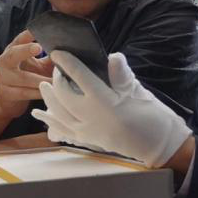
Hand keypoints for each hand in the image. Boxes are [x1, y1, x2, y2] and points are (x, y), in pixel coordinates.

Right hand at [0, 30, 52, 118]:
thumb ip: (50, 57)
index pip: (20, 39)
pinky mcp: (6, 93)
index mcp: (14, 49)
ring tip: (56, 80)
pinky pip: (24, 93)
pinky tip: (50, 92)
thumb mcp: (38, 64)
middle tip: (39, 47)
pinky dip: (39, 92)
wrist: (9, 99)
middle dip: (25, 50)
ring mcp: (3, 77)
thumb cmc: (28, 76)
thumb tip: (71, 51)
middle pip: (13, 54)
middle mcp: (5, 61)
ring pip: (23, 78)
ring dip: (42, 79)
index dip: (28, 34)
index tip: (37, 30)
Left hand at [31, 51, 191, 167]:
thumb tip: (113, 56)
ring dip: (49, 99)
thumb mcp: (138, 91)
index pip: (81, 77)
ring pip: (59, 113)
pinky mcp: (88, 140)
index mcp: (105, 102)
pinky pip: (63, 130)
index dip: (68, 62)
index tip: (58, 52)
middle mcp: (92, 118)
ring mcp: (88, 131)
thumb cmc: (151, 116)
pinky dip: (50, 121)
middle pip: (64, 95)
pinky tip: (40, 115)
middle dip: (58, 80)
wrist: (157, 144)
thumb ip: (122, 74)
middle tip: (58, 67)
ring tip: (44, 86)